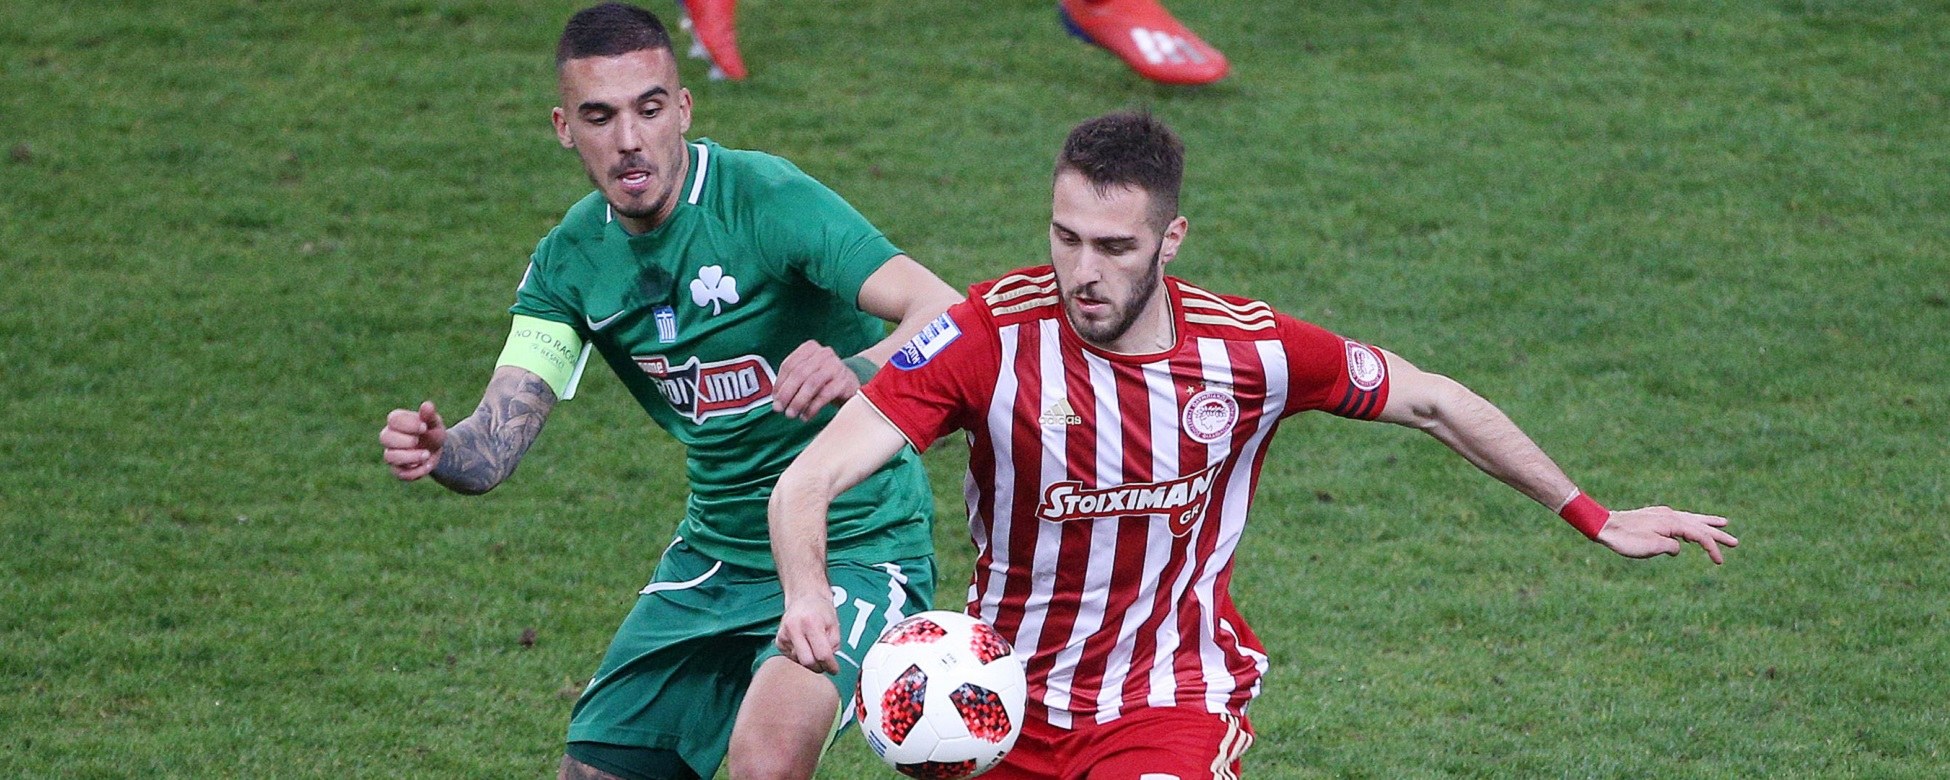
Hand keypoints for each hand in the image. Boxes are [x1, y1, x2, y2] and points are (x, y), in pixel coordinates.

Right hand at [380, 401, 446, 480]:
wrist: (437, 450)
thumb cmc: (432, 432)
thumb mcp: (434, 422)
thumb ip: (430, 415)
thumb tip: (427, 405)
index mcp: (397, 422)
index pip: (393, 420)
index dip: (408, 424)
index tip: (424, 427)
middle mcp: (389, 437)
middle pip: (385, 438)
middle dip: (405, 440)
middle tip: (419, 440)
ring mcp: (391, 454)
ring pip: (389, 457)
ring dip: (410, 457)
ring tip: (426, 454)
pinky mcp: (397, 470)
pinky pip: (400, 473)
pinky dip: (416, 471)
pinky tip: (427, 465)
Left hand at [772, 340, 858, 420]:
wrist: (851, 385)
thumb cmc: (823, 381)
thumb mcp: (807, 375)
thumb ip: (791, 383)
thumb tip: (776, 400)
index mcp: (810, 348)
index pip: (789, 364)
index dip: (779, 383)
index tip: (774, 398)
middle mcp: (824, 353)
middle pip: (799, 373)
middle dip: (787, 393)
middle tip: (779, 409)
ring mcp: (836, 366)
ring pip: (811, 384)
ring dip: (798, 401)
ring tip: (791, 414)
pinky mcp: (844, 381)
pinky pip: (824, 395)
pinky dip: (812, 407)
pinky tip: (805, 416)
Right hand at [775, 595, 841, 674]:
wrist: (804, 597)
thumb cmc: (821, 610)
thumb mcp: (834, 624)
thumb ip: (834, 644)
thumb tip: (829, 662)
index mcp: (811, 623)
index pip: (821, 654)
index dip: (830, 665)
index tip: (834, 669)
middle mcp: (794, 628)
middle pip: (807, 662)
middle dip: (819, 667)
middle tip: (826, 665)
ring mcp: (784, 635)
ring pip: (799, 661)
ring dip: (810, 661)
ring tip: (814, 646)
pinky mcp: (779, 641)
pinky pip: (792, 658)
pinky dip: (801, 656)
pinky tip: (805, 644)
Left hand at [1595, 506, 1738, 563]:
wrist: (1604, 525)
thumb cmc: (1626, 539)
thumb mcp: (1651, 547)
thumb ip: (1670, 547)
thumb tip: (1677, 547)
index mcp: (1672, 522)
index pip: (1700, 536)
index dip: (1712, 548)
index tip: (1719, 562)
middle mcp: (1671, 515)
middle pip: (1700, 525)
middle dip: (1717, 534)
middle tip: (1735, 542)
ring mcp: (1663, 514)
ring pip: (1691, 519)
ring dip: (1707, 524)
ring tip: (1723, 524)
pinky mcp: (1655, 516)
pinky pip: (1680, 519)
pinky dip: (1691, 524)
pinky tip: (1691, 528)